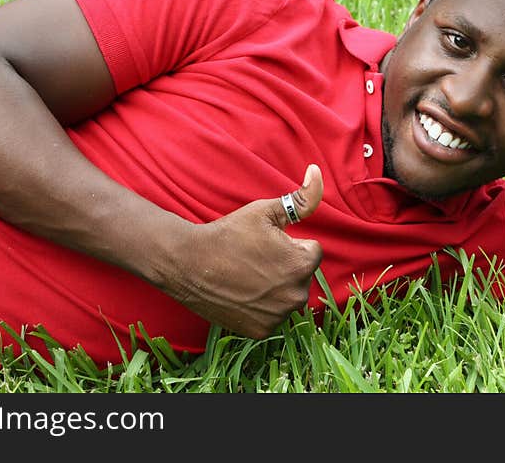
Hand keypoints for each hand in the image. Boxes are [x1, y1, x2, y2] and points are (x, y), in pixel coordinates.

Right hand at [170, 164, 324, 338]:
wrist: (188, 264)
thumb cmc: (227, 233)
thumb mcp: (265, 210)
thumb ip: (301, 197)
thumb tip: (317, 172)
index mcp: (302, 264)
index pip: (311, 251)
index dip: (288, 244)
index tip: (265, 243)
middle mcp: (297, 295)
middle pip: (301, 275)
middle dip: (285, 266)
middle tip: (253, 259)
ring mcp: (279, 316)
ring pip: (287, 296)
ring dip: (275, 287)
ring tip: (246, 275)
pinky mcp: (261, 331)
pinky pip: (272, 315)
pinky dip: (261, 307)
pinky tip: (241, 293)